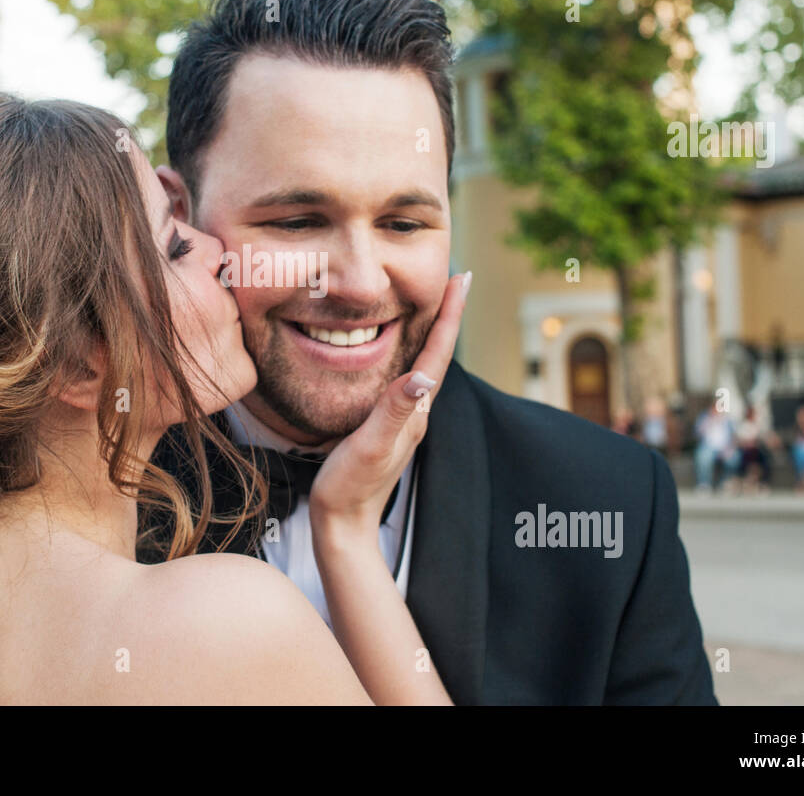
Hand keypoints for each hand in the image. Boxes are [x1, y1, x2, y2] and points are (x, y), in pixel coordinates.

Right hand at [309, 272, 470, 544]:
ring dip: (430, 332)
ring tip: (433, 303)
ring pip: (422, 365)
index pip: (437, 354)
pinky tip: (400, 350)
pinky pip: (404, 380)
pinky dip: (408, 354)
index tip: (461, 278)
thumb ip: (395, 411)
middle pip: (436, 354)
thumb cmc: (351, 487)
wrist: (341, 525)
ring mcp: (402, 420)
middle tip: (454, 278)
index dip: (449, 314)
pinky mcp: (386, 426)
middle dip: (445, 315)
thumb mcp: (371, 445)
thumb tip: (423, 377)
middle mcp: (414, 413)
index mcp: (414, 411)